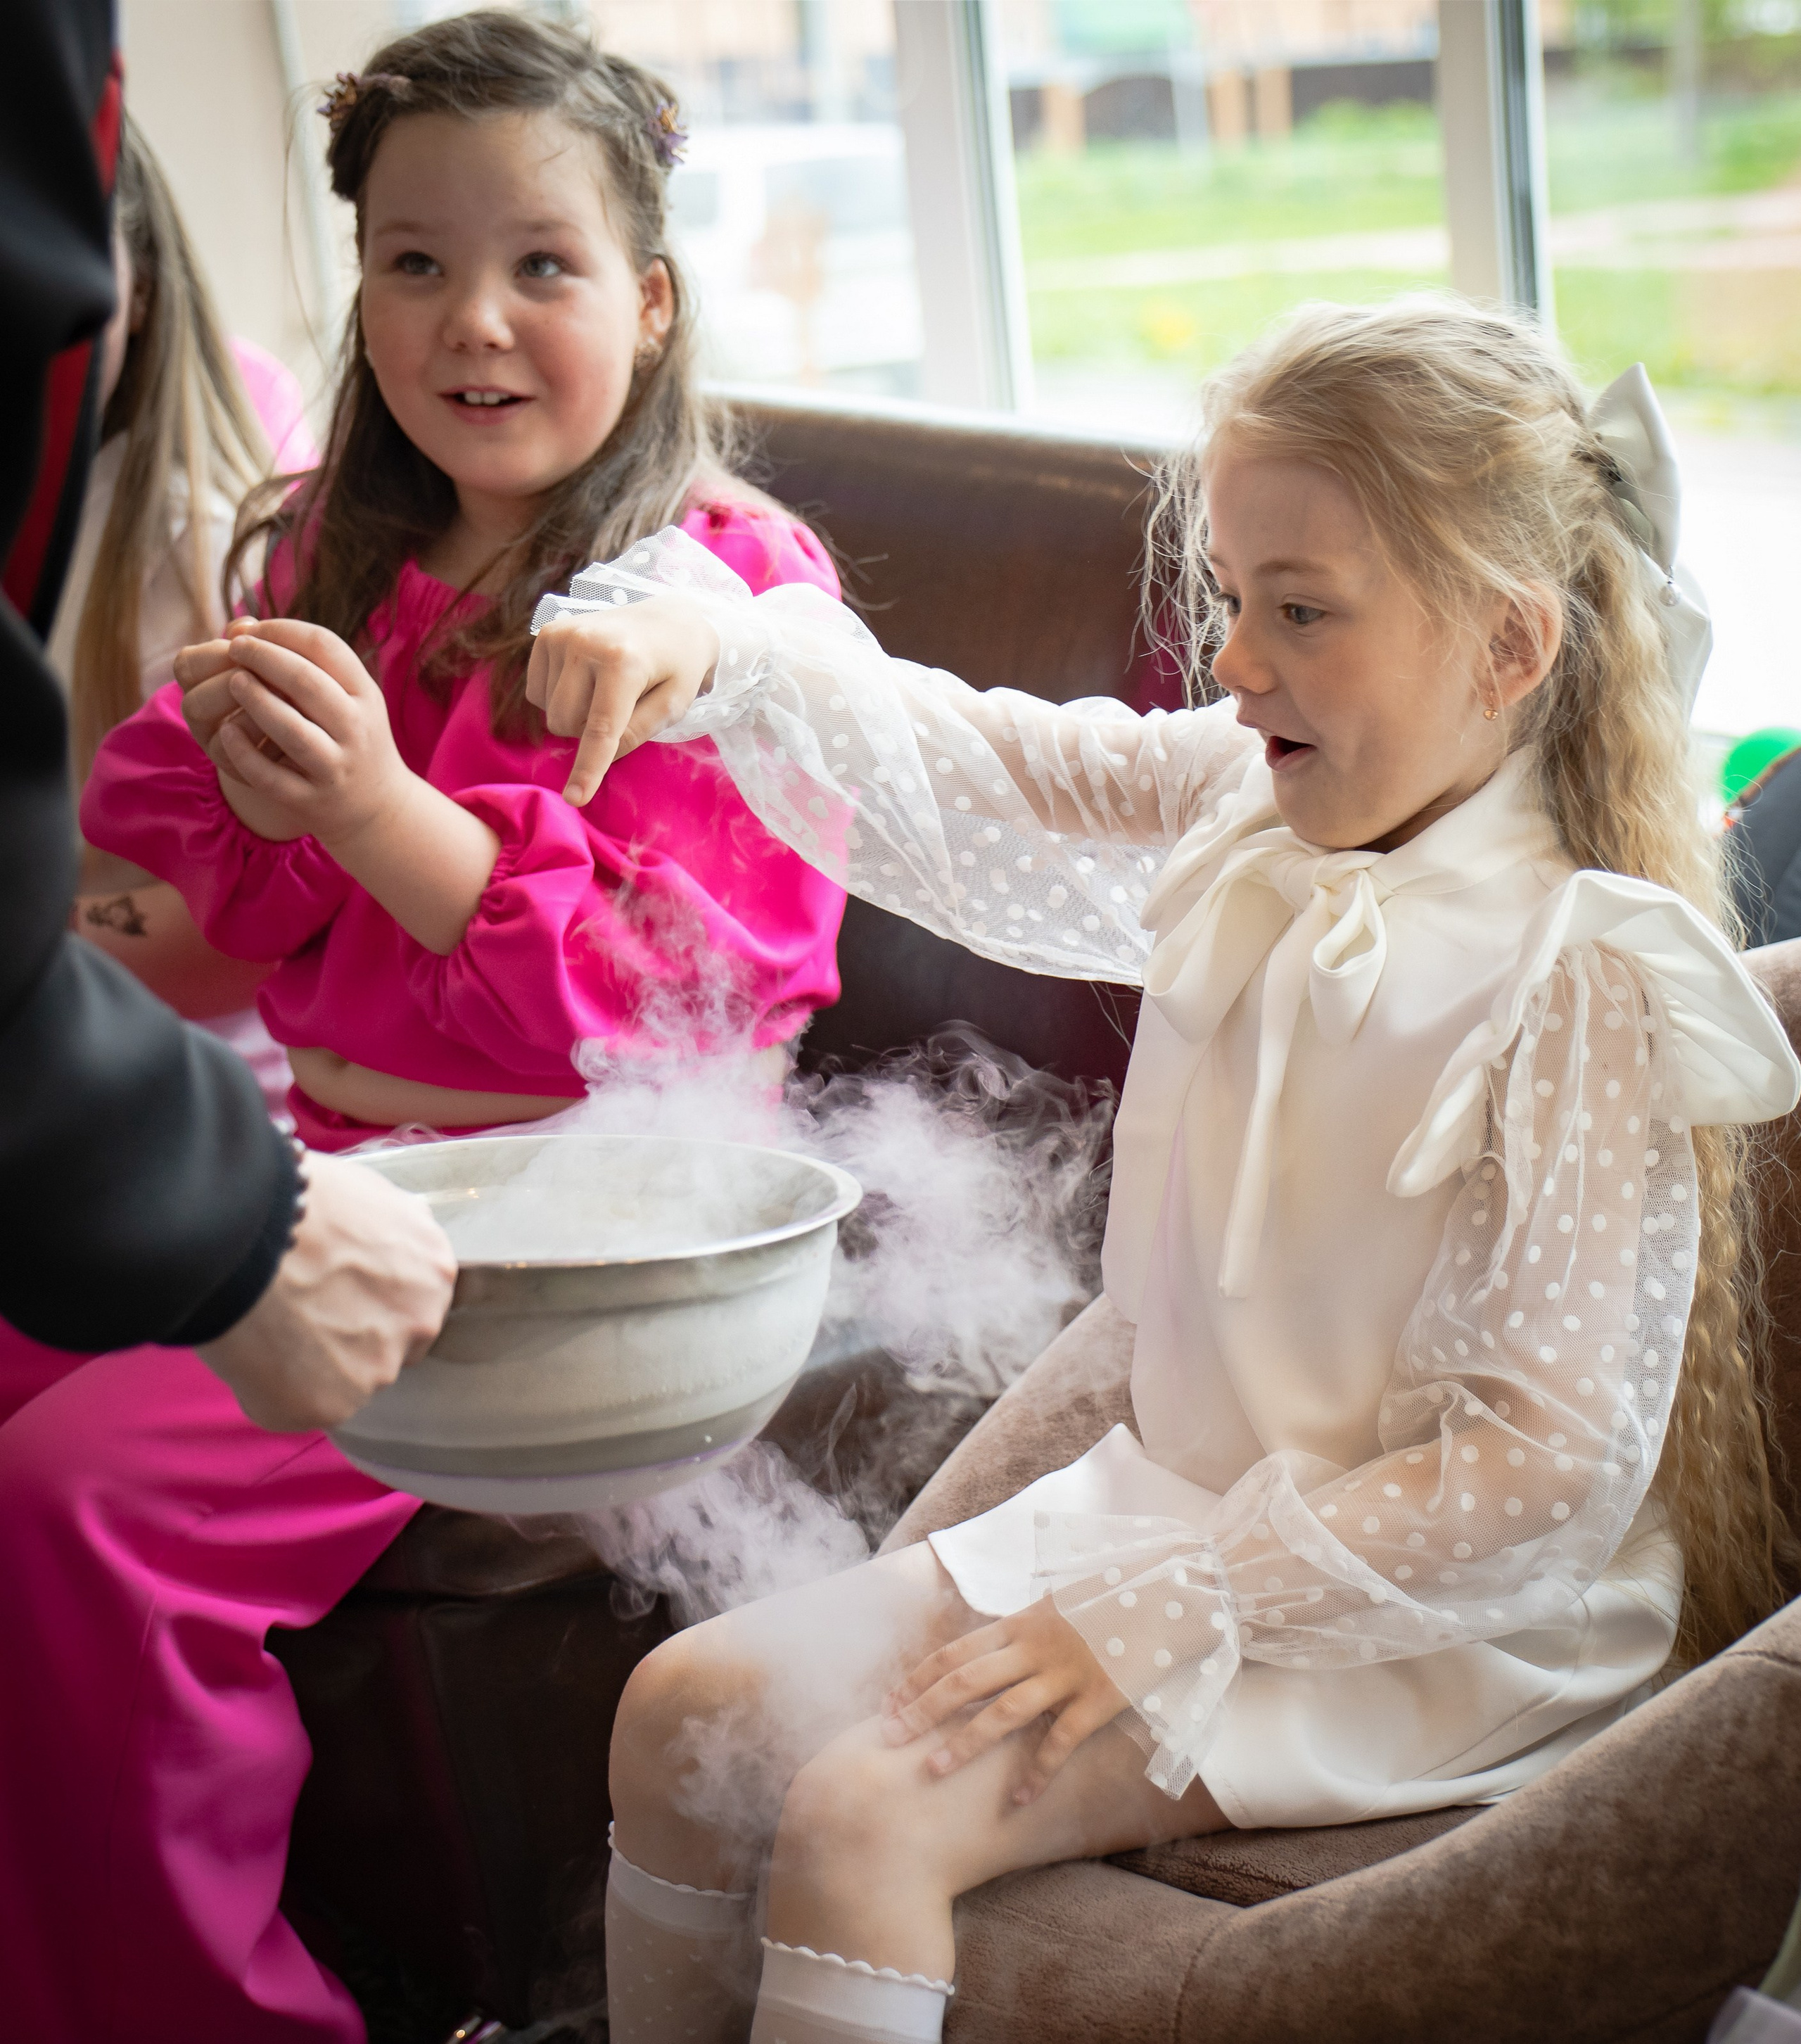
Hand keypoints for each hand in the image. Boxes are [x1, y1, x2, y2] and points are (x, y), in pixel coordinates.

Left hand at [194, 619, 413, 852]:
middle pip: (306, 682)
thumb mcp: (348, 696)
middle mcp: (355, 730)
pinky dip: (244, 751)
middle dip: (264, 657)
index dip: (283, 630)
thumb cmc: (352, 737)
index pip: (325, 646)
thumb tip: (240, 626)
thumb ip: (304, 660)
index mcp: (365, 695)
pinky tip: (226, 732)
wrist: (378, 806)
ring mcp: (333, 767)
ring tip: (233, 681)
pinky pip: (270, 775)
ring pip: (291, 730)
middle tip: (235, 647)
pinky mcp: (309, 800)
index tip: (254, 629)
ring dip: (256, 700)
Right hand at [198, 1150, 455, 1431]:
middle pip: (384, 1347)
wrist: (247, 1229)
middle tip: (295, 1311)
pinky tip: (250, 1350)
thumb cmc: (295, 1200)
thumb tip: (375, 1249)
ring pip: (341, 1380)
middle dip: (346, 1339)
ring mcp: (379, 1369)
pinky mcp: (332, 1406)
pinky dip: (270, 1389)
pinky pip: (297, 1406)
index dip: (365, 1300)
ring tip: (264, 1323)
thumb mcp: (366, 1198)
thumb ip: (386, 1239)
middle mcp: (421, 1323)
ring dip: (307, 1365)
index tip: (332, 1293)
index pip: (410, 1303)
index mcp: (434, 1268)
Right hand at [526, 595, 719, 805]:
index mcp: (624, 661)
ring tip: (607, 688)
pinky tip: (586, 679)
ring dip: (576, 713)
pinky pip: (537, 692)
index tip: (575, 799)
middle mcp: (585, 642)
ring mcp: (561, 634)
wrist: (669, 619)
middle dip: (590, 731)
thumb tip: (598, 757)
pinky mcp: (546, 634)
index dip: (588, 768)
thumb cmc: (678, 666)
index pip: (601, 728)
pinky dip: (559, 697)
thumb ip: (638, 732)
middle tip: (623, 707)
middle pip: (567, 723)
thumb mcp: (675, 704)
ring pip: (550, 711)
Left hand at [880, 1592, 1125, 1802]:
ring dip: (963, 1744)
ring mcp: (1066, 1673)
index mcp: (1020, 1622)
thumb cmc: (1113, 1594)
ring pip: (1002, 1713)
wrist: (1171, 1589)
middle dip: (922, 1711)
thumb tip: (994, 1643)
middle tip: (888, 1739)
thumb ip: (1025, 1626)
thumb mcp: (1059, 1602)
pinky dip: (1037, 1773)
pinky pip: (1060, 1741)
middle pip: (965, 1681)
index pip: (955, 1652)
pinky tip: (1017, 1799)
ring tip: (931, 1771)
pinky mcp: (1099, 1698)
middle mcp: (1035, 1646)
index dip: (918, 1678)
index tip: (889, 1703)